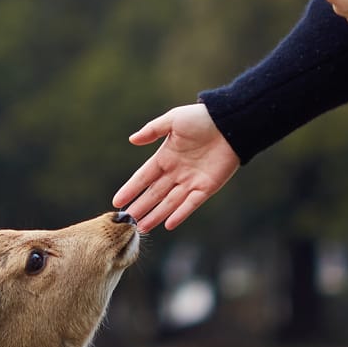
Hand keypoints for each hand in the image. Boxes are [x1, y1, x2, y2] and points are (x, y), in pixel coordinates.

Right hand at [111, 103, 239, 231]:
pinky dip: (180, 214)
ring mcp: (191, 181)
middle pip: (154, 194)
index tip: (117, 202)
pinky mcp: (207, 187)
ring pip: (170, 203)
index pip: (143, 177)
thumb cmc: (201, 118)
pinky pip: (191, 204)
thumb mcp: (173, 120)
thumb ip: (153, 130)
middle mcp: (176, 172)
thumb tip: (132, 139)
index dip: (131, 189)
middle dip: (140, 207)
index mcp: (165, 157)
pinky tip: (168, 225)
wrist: (230, 122)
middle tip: (127, 222)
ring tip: (142, 228)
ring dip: (156, 215)